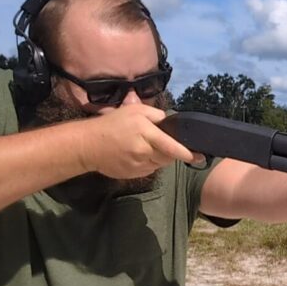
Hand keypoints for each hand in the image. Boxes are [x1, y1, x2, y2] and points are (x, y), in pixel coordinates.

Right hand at [76, 104, 201, 178]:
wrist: (87, 145)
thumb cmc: (111, 124)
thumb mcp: (134, 110)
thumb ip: (156, 115)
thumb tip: (171, 123)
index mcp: (145, 132)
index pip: (170, 145)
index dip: (186, 152)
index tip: (199, 156)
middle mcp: (143, 151)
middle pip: (168, 156)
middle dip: (171, 151)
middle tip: (164, 143)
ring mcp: (138, 165)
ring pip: (160, 163)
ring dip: (160, 157)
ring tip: (146, 146)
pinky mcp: (133, 175)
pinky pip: (150, 169)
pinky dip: (150, 163)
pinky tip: (138, 154)